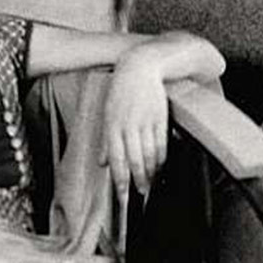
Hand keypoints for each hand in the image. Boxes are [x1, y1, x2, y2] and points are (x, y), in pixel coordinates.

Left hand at [100, 45, 169, 198]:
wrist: (140, 68)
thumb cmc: (120, 91)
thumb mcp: (107, 113)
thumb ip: (105, 140)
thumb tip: (101, 163)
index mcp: (112, 126)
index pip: (117, 160)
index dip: (121, 180)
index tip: (123, 195)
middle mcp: (128, 126)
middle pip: (135, 161)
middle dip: (138, 181)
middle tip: (141, 193)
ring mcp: (145, 122)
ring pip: (149, 155)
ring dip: (151, 172)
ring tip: (151, 183)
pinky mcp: (159, 117)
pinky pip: (161, 143)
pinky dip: (161, 158)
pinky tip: (160, 166)